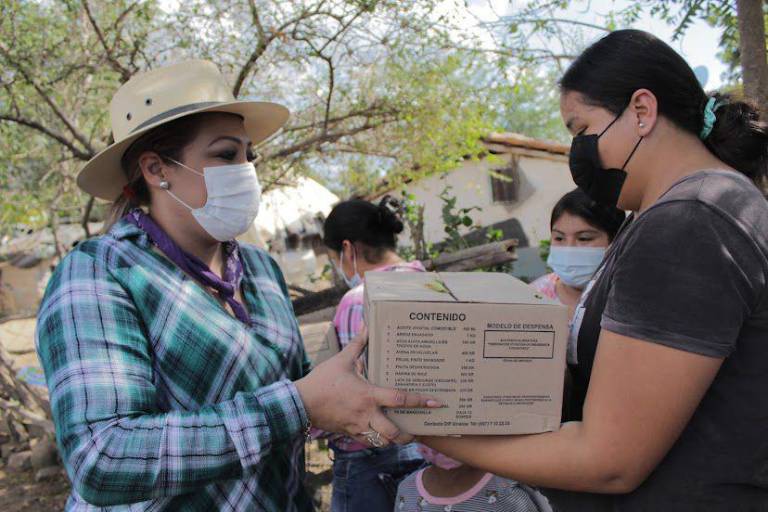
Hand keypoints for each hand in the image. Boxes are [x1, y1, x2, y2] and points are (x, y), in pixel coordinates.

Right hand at [295, 328, 440, 446]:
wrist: (301, 403)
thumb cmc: (323, 380)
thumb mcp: (342, 360)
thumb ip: (358, 344)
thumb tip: (367, 324)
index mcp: (368, 395)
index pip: (400, 399)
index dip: (419, 401)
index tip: (436, 403)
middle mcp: (366, 414)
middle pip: (394, 432)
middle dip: (408, 435)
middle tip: (417, 431)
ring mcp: (358, 426)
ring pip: (382, 442)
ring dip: (394, 440)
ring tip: (402, 435)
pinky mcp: (350, 433)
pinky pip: (368, 443)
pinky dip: (377, 441)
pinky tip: (381, 436)